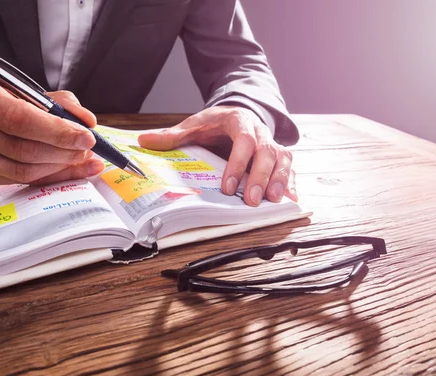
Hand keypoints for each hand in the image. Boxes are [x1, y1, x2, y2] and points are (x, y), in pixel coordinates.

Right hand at [0, 67, 103, 187]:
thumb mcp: (11, 86)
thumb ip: (51, 101)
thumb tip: (86, 120)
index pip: (18, 117)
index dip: (57, 131)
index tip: (86, 136)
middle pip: (20, 148)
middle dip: (62, 152)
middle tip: (86, 150)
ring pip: (19, 170)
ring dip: (56, 167)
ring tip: (78, 159)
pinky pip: (12, 181)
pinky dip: (43, 176)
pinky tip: (61, 169)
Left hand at [138, 106, 296, 205]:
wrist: (235, 113)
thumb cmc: (213, 124)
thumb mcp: (192, 125)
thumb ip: (172, 135)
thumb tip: (145, 141)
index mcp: (239, 120)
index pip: (243, 140)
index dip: (238, 163)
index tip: (228, 187)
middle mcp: (260, 131)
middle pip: (267, 152)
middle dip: (260, 177)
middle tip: (252, 201)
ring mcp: (272, 143)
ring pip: (282, 159)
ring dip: (279, 181)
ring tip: (274, 201)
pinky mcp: (279, 155)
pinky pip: (289, 168)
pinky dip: (290, 183)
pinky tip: (290, 199)